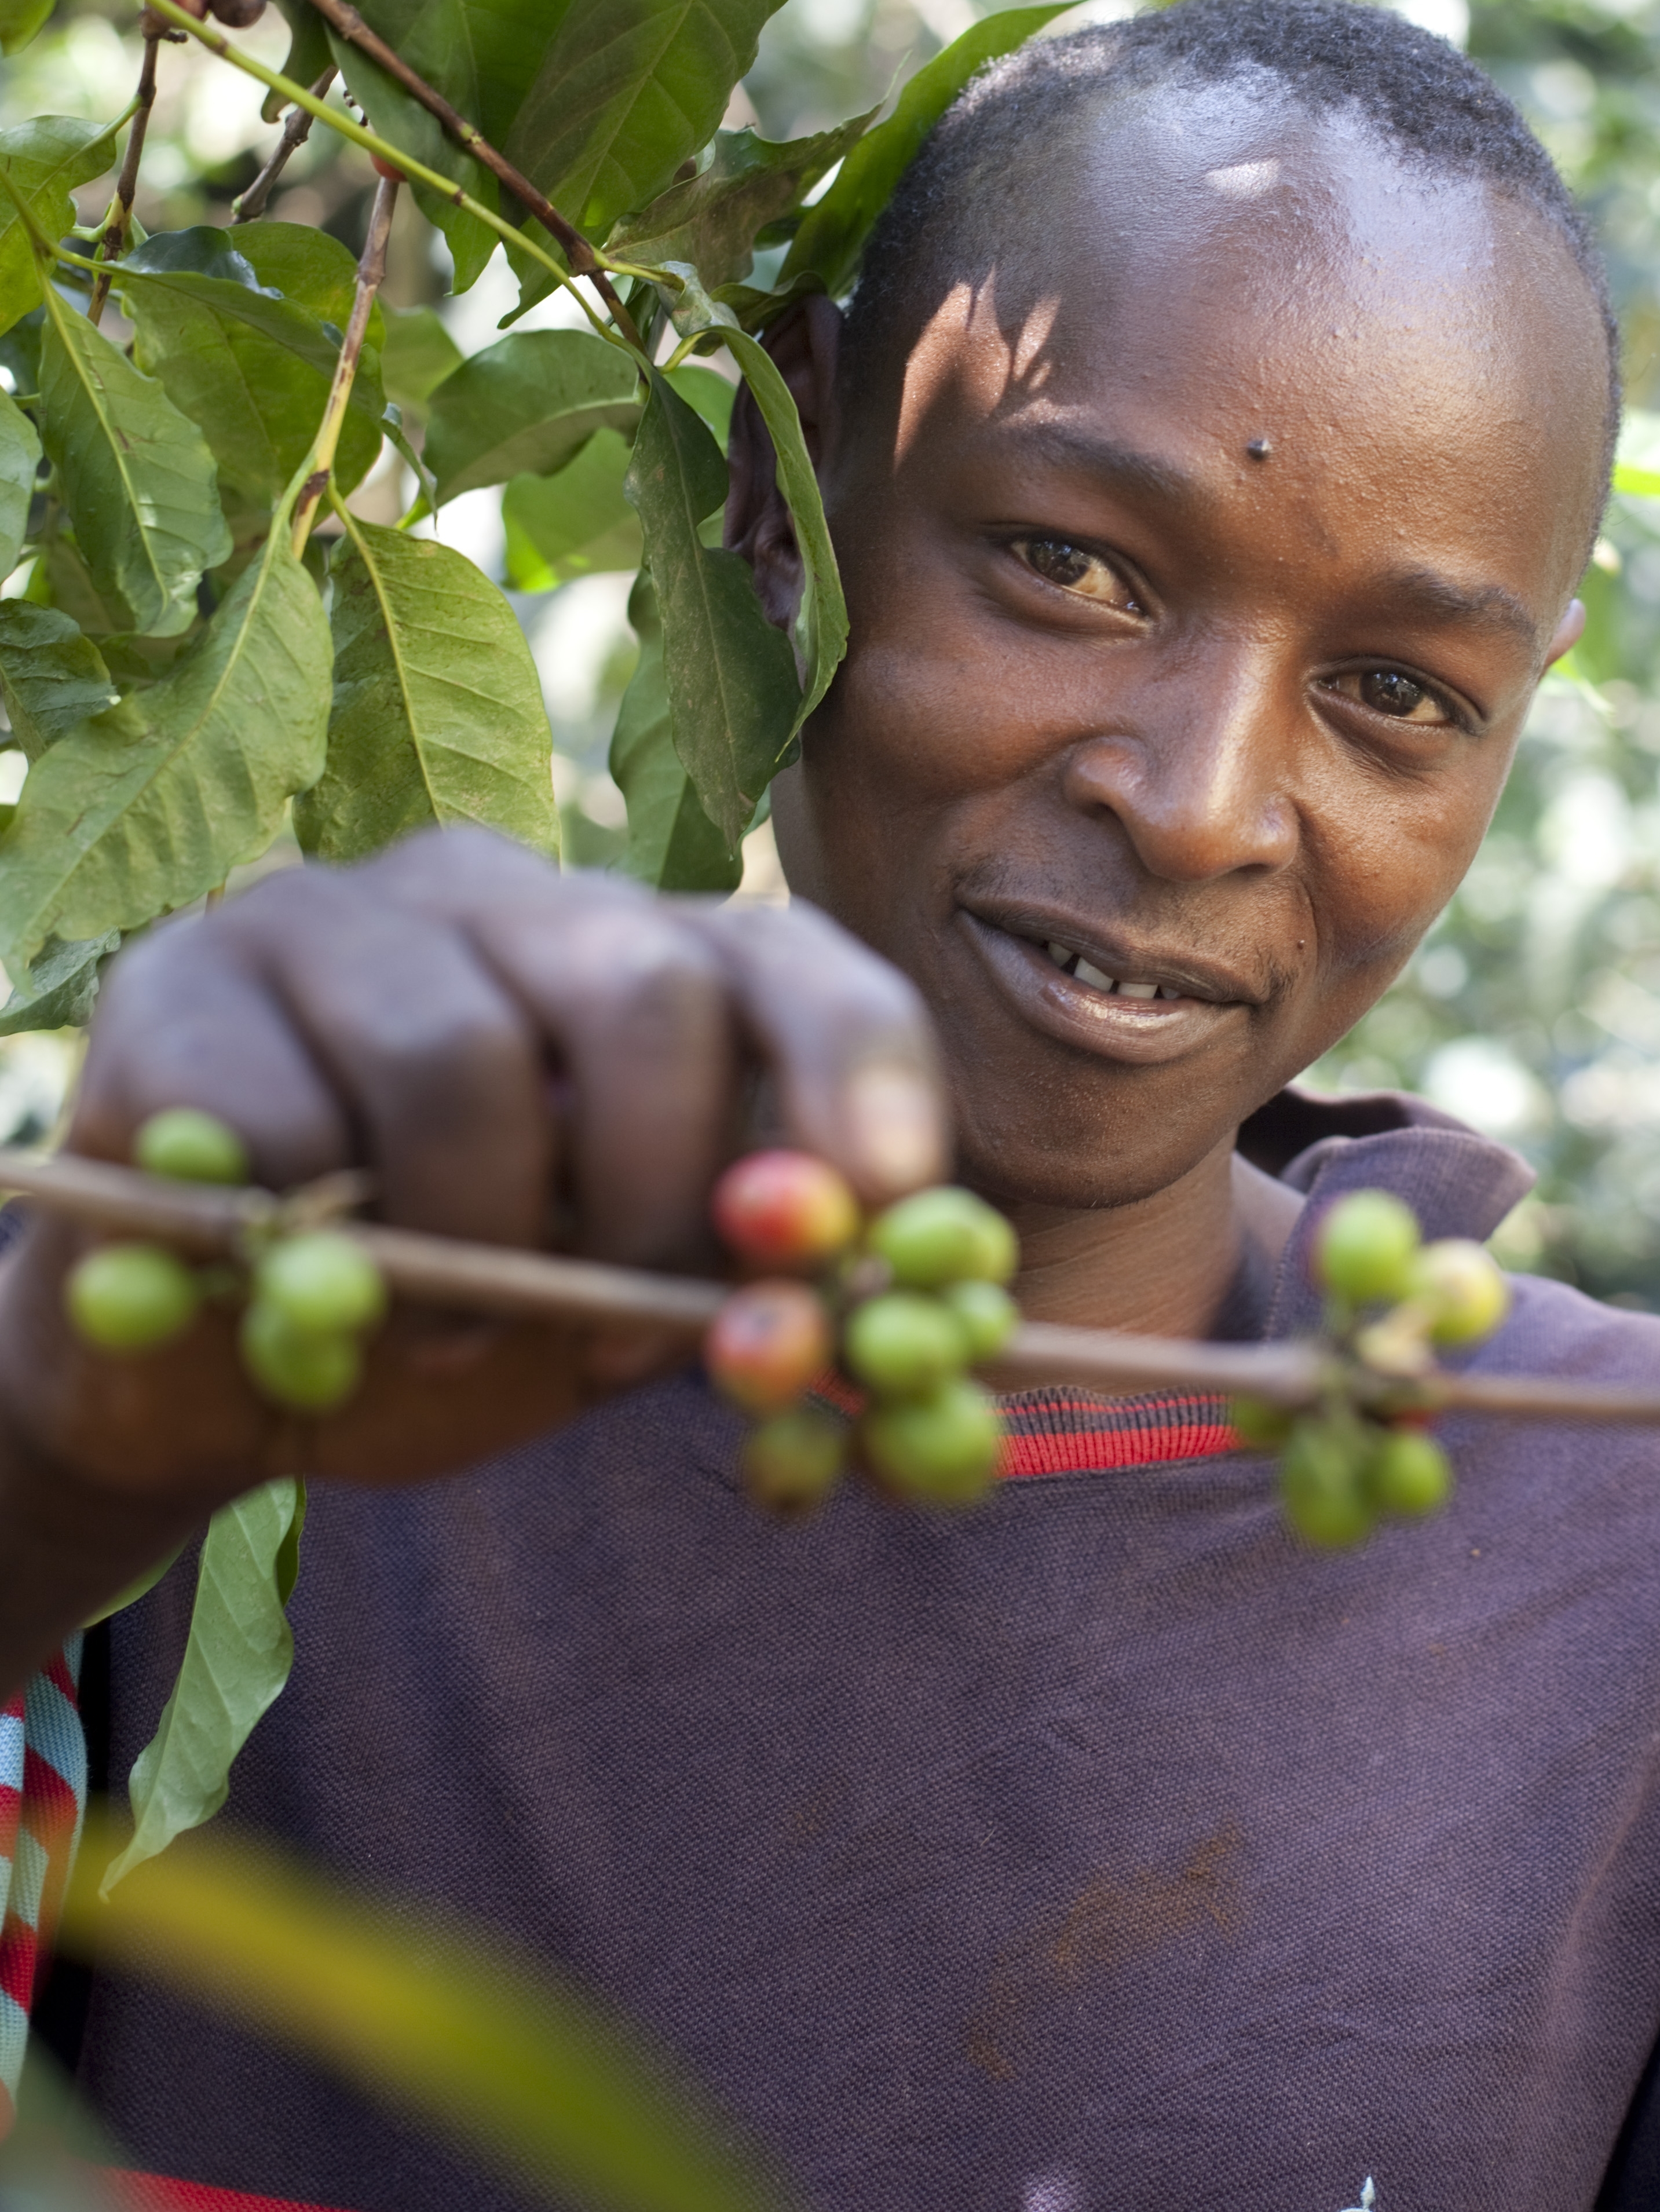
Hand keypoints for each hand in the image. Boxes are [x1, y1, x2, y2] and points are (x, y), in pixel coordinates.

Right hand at [0, 830, 947, 1523]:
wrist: (210, 1373)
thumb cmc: (452, 1317)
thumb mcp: (617, 1306)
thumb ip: (724, 1290)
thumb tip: (830, 1317)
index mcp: (630, 948)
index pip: (788, 957)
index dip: (857, 1072)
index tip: (882, 1204)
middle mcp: (494, 890)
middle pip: (639, 986)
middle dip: (654, 1191)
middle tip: (616, 1333)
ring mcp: (325, 915)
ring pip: (458, 1051)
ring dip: (474, 1236)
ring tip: (452, 1325)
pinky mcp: (173, 984)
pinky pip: (282, 1117)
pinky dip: (315, 1242)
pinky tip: (308, 1284)